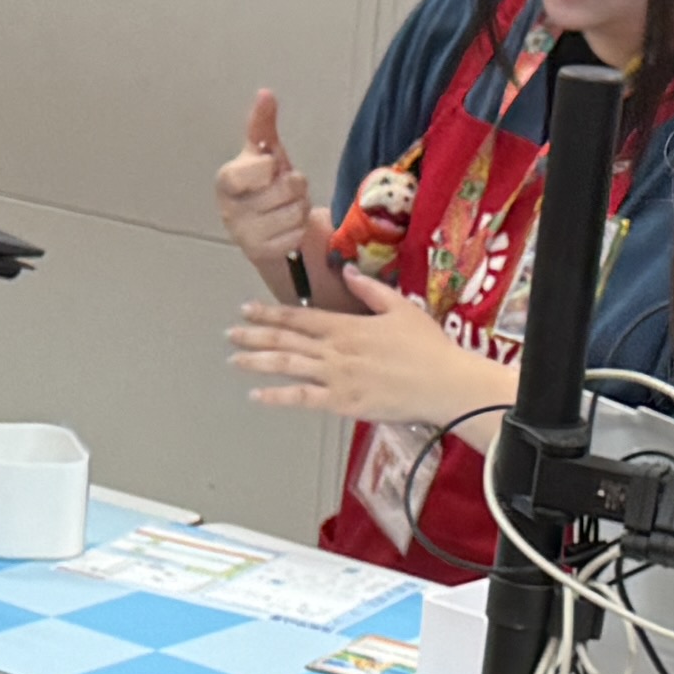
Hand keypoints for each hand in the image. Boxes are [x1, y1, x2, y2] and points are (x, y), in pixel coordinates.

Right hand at [214, 86, 321, 271]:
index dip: (272, 168)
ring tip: (286, 209)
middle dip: (294, 187)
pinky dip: (298, 230)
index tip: (270, 170)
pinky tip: (287, 228)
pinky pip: (296, 235)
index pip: (259, 168)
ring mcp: (244, 235)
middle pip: (286, 189)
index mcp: (226, 181)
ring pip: (295, 212)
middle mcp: (229, 209)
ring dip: (299, 208)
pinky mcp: (261, 254)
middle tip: (284, 191)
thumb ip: (262, 125)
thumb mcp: (265, 153)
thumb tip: (265, 93)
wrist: (268, 228)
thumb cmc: (265, 186)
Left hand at [232, 279, 514, 431]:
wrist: (443, 383)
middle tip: (229, 334)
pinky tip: (256, 395)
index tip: (247, 308)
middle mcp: (335, 349)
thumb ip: (370, 290)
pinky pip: (303, 399)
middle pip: (286, 340)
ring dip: (257, 361)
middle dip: (254, 335)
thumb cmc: (427, 346)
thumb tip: (347, 270)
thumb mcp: (401, 307)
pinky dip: (277, 396)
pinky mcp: (342, 402)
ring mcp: (336, 377)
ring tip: (233, 359)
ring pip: (288, 366)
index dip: (270, 312)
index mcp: (347, 325)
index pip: (300, 316)